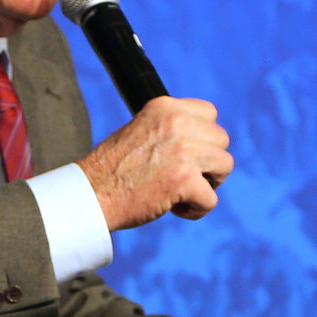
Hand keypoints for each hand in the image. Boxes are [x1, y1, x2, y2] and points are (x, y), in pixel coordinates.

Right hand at [80, 96, 231, 228]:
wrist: (91, 194)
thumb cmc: (114, 169)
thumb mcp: (142, 130)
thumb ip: (171, 129)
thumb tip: (205, 139)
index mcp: (165, 107)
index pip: (210, 114)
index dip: (203, 138)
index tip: (187, 154)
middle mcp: (176, 122)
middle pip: (222, 140)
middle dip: (208, 162)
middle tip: (182, 177)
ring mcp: (183, 150)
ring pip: (225, 166)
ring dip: (206, 184)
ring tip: (179, 192)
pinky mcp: (184, 179)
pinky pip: (211, 199)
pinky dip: (196, 209)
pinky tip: (174, 208)